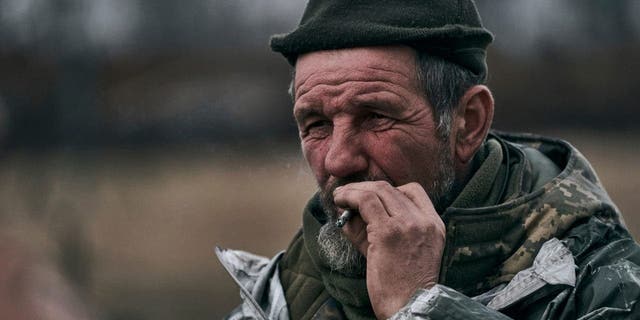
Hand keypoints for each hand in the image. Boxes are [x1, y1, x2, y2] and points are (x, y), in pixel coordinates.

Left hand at [333, 181, 445, 318]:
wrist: (409, 306)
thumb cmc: (401, 285)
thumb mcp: (400, 250)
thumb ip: (382, 227)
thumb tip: (352, 210)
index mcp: (434, 224)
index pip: (414, 191)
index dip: (388, 189)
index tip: (371, 195)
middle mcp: (424, 221)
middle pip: (391, 189)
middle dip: (365, 187)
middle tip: (347, 193)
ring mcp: (407, 225)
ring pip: (377, 191)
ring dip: (353, 190)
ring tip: (340, 196)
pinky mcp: (388, 232)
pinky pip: (366, 202)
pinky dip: (349, 197)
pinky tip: (339, 201)